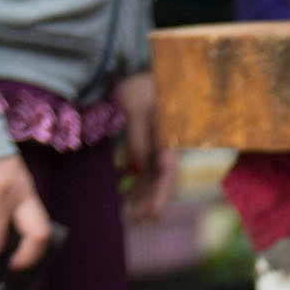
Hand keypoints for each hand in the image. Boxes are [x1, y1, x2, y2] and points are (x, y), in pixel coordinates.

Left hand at [115, 72, 173, 222]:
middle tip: (134, 220)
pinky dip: (132, 181)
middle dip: (148, 201)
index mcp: (168, 137)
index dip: (161, 194)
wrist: (139, 70)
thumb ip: (138, 135)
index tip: (152, 213)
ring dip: (139, 195)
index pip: (167, 172)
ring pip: (149, 177)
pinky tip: (121, 193)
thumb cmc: (141, 84)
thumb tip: (139, 165)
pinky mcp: (145, 144)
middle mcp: (164, 146)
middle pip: (159, 180)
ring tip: (126, 214)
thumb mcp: (135, 105)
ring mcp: (155, 146)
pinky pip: (140, 168)